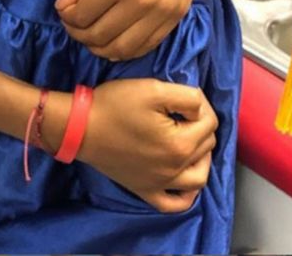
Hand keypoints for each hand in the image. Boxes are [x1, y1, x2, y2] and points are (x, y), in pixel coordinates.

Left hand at [56, 0, 215, 60]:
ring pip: (120, 50)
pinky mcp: (175, 18)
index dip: (66, 16)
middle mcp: (140, 1)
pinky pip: (145, 47)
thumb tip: (62, 7)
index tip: (66, 9)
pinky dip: (125, 50)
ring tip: (92, 35)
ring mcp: (160, 13)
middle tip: (75, 24)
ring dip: (99, 47)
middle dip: (78, 34)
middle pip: (97, 37)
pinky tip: (115, 40)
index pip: (80, 16)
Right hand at [66, 79, 217, 211]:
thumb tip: (202, 107)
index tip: (182, 98)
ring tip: (190, 142)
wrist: (81, 127)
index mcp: (181, 144)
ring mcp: (161, 184)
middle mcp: (176, 170)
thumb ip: (188, 97)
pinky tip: (183, 180)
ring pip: (199, 178)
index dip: (200, 105)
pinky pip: (174, 204)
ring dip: (202, 159)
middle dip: (200, 127)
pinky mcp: (146, 190)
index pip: (210, 122)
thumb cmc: (115, 105)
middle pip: (207, 147)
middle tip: (180, 113)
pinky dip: (186, 195)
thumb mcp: (154, 89)